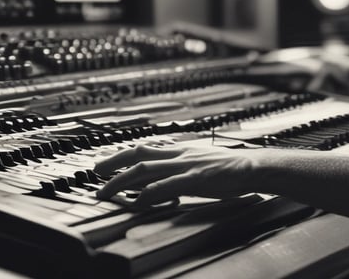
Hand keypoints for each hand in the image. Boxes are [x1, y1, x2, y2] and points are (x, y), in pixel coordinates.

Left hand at [94, 144, 263, 206]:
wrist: (252, 166)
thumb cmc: (227, 167)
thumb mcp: (197, 162)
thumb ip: (178, 168)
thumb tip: (160, 178)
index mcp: (178, 150)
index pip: (142, 149)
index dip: (120, 155)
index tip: (103, 162)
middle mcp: (178, 154)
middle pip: (137, 156)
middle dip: (113, 164)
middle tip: (95, 174)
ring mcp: (186, 165)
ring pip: (146, 170)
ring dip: (122, 180)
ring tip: (106, 191)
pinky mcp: (196, 178)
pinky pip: (168, 185)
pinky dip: (150, 192)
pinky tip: (138, 200)